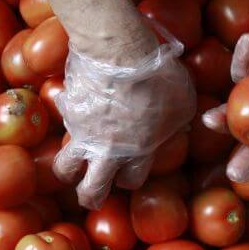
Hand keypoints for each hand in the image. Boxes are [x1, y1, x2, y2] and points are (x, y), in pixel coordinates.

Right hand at [53, 31, 195, 209]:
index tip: (130, 173)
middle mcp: (106, 150)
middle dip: (90, 197)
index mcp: (138, 152)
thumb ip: (178, 122)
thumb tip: (178, 126)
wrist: (119, 52)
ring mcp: (82, 132)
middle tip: (90, 197)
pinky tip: (74, 110)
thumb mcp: (184, 103)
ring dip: (67, 171)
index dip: (130, 179)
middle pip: (91, 189)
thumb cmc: (158, 78)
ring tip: (70, 170)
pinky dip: (69, 119)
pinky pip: (65, 119)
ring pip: (65, 166)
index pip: (130, 181)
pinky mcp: (67, 109)